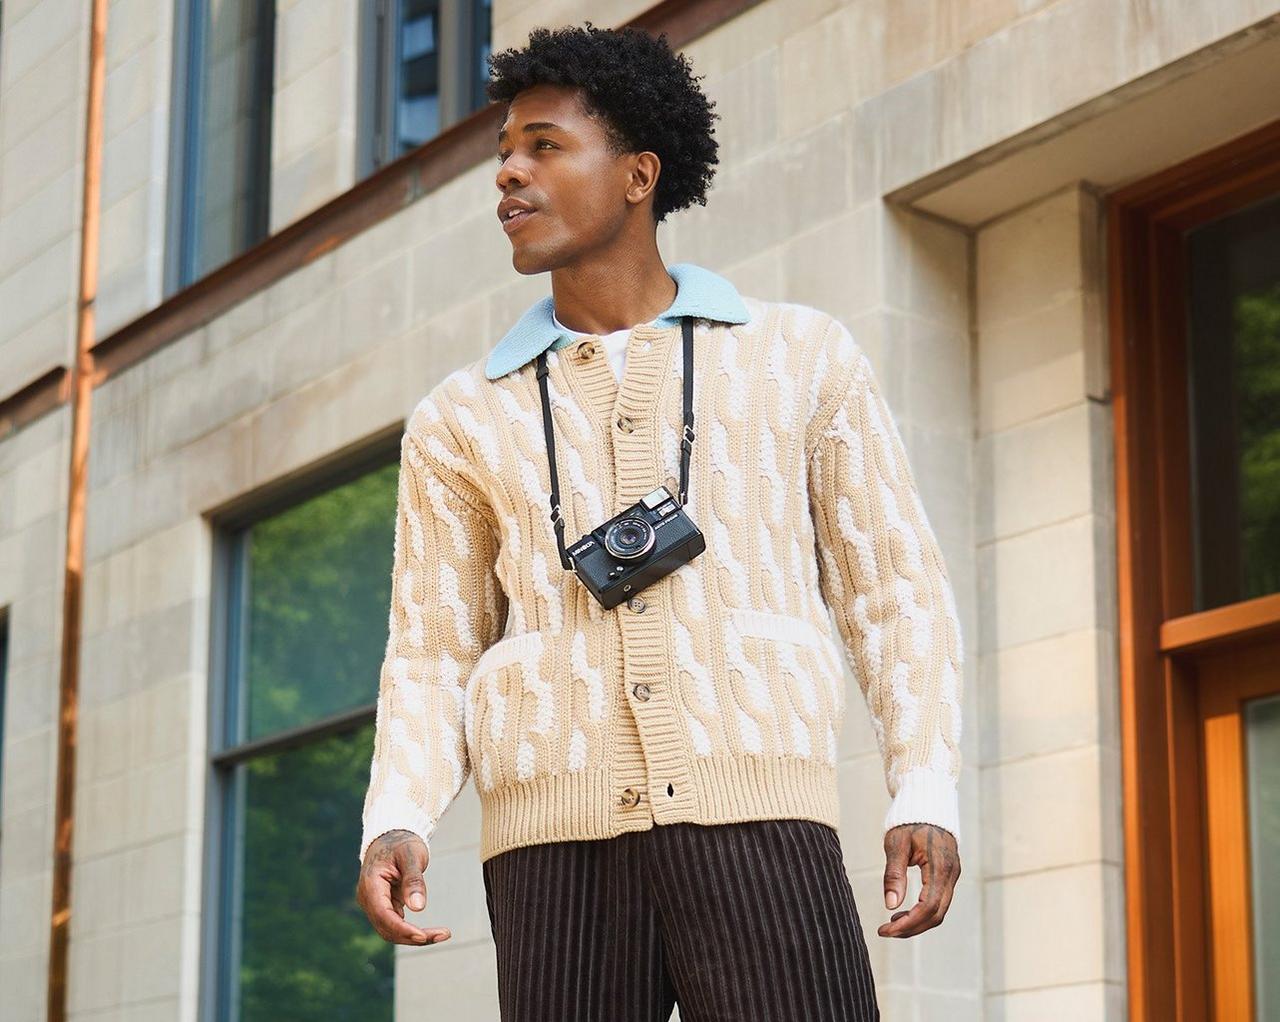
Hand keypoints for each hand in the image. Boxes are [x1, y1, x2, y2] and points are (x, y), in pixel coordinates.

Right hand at [355, 830, 451, 945]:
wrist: (392, 837)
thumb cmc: (401, 843)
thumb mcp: (411, 856)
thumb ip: (414, 880)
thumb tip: (418, 909)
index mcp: (371, 884)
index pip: (383, 914)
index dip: (402, 928)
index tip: (423, 935)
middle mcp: (368, 898)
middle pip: (387, 928)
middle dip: (413, 936)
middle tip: (443, 935)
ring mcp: (374, 904)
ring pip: (391, 931)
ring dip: (415, 937)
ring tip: (442, 934)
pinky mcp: (383, 907)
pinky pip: (396, 924)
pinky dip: (413, 931)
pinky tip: (433, 932)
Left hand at [878, 823, 959, 937]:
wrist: (927, 803)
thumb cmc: (909, 821)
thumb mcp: (896, 844)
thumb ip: (894, 874)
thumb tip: (891, 906)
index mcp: (940, 867)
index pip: (929, 907)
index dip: (908, 924)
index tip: (885, 930)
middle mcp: (951, 874)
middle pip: (936, 915)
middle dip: (911, 928)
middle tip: (886, 932)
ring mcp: (953, 875)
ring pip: (939, 911)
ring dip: (916, 922)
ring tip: (891, 924)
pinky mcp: (949, 875)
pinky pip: (939, 901)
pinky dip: (922, 912)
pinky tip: (903, 912)